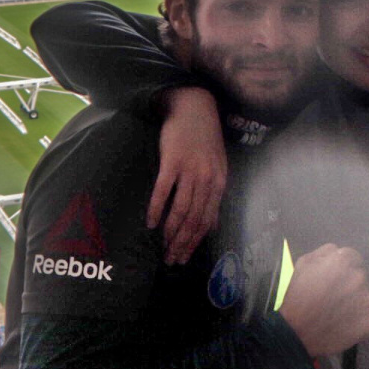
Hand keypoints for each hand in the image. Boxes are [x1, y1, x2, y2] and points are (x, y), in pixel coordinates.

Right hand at [150, 87, 226, 264]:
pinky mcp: (172, 162)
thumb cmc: (205, 140)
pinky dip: (156, 209)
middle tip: (170, 259)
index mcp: (219, 184)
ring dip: (170, 233)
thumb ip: (213, 196)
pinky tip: (150, 223)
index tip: (184, 258)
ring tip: (161, 247)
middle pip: (194, 220)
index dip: (195, 243)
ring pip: (180, 210)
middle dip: (182, 243)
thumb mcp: (217, 168)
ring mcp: (190, 171)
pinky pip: (163, 191)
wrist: (195, 108)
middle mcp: (207, 180)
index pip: (207, 221)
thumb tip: (212, 226)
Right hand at [279, 244, 368, 357]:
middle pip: (358, 276)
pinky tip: (345, 323)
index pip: (352, 257)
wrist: (297, 334)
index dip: (343, 268)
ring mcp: (367, 298)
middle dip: (348, 284)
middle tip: (332, 298)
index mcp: (342, 262)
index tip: (334, 279)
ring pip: (364, 295)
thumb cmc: (296, 298)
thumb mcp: (302, 265)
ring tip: (337, 313)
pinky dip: (360, 319)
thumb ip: (323, 253)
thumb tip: (337, 252)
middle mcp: (358, 277)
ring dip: (354, 301)